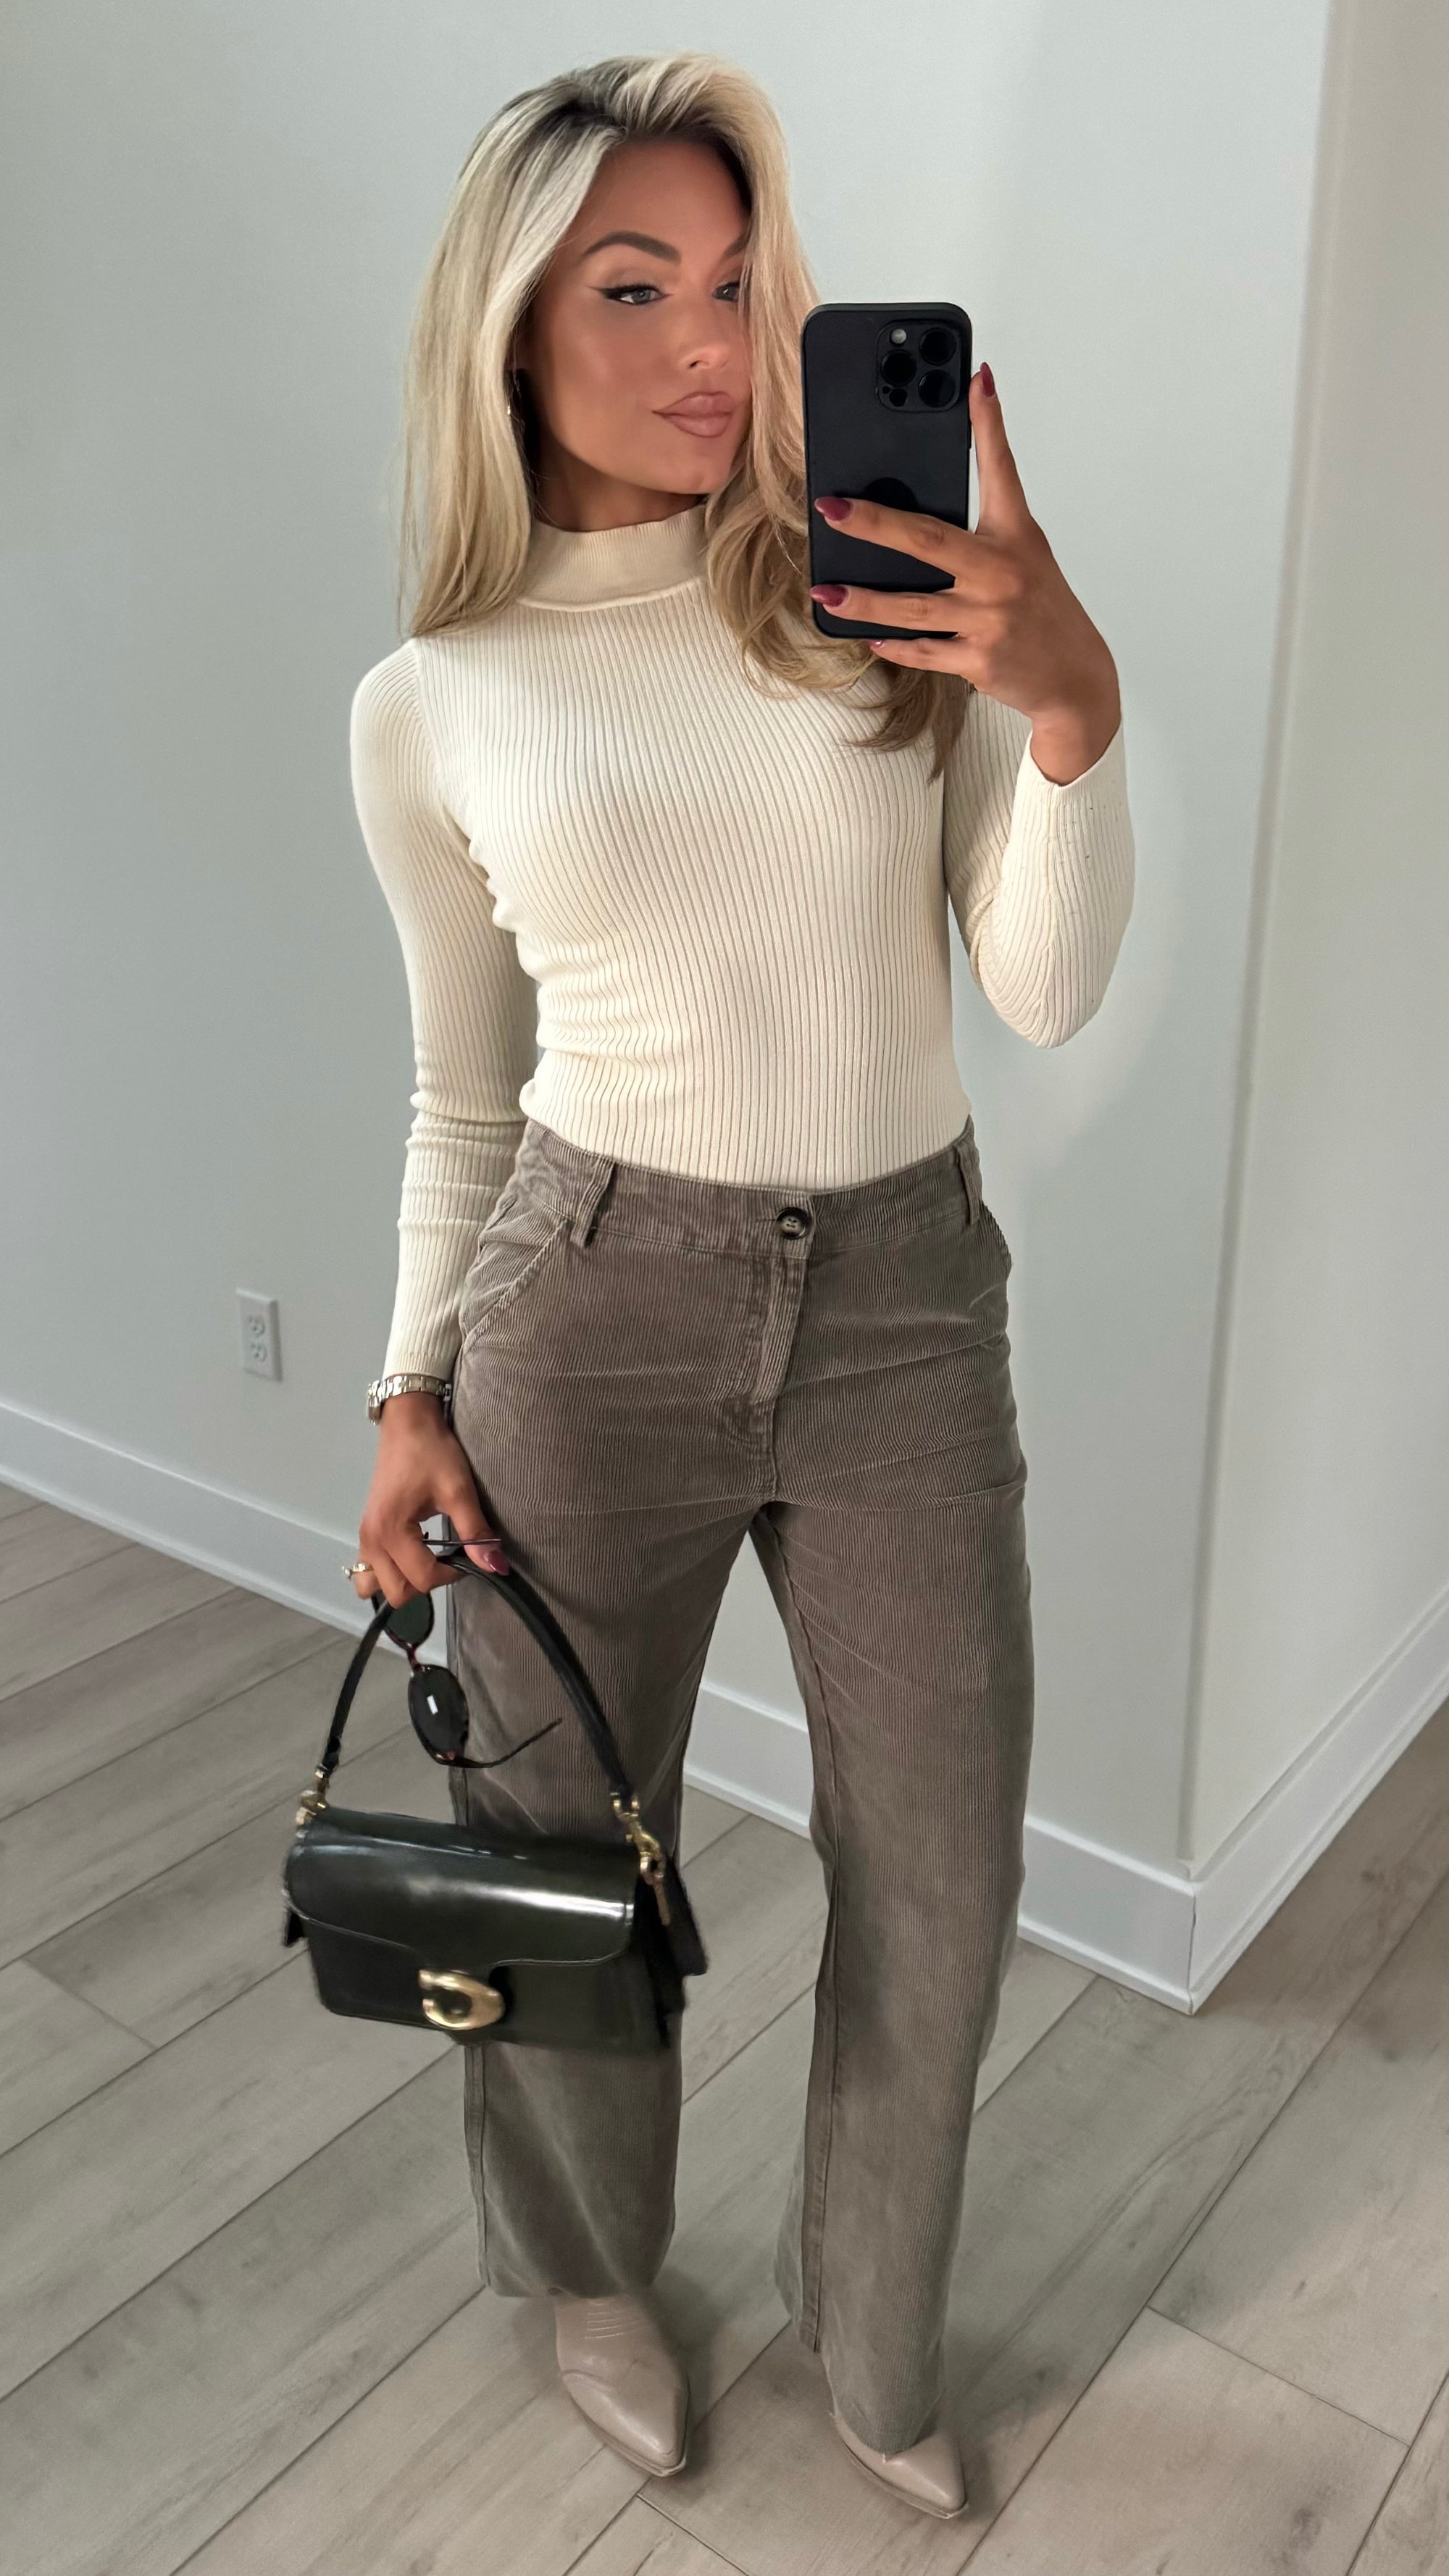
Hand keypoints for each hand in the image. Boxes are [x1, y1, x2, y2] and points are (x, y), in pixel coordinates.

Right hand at [352, 1391, 508, 1609]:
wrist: (408, 1423)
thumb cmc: (432, 1452)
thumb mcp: (459, 1491)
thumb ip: (475, 1532)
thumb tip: (496, 1566)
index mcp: (391, 1531)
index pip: (421, 1579)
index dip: (451, 1575)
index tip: (466, 1554)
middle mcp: (370, 1540)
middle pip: (396, 1592)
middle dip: (425, 1583)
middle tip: (445, 1559)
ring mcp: (363, 1537)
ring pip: (373, 1587)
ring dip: (400, 1582)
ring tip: (423, 1560)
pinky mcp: (365, 1532)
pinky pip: (367, 1570)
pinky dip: (387, 1572)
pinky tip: (410, 1552)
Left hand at [809, 364, 1120, 783]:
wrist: (1074, 679)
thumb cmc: (1042, 609)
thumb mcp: (1025, 554)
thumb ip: (983, 527)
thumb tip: (924, 508)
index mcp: (1017, 536)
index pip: (1001, 469)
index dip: (989, 422)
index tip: (975, 379)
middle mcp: (1003, 572)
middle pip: (928, 541)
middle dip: (875, 523)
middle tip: (831, 508)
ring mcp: (990, 619)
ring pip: (913, 607)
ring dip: (865, 601)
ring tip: (827, 593)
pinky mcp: (979, 660)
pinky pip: (924, 651)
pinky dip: (894, 645)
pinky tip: (867, 635)